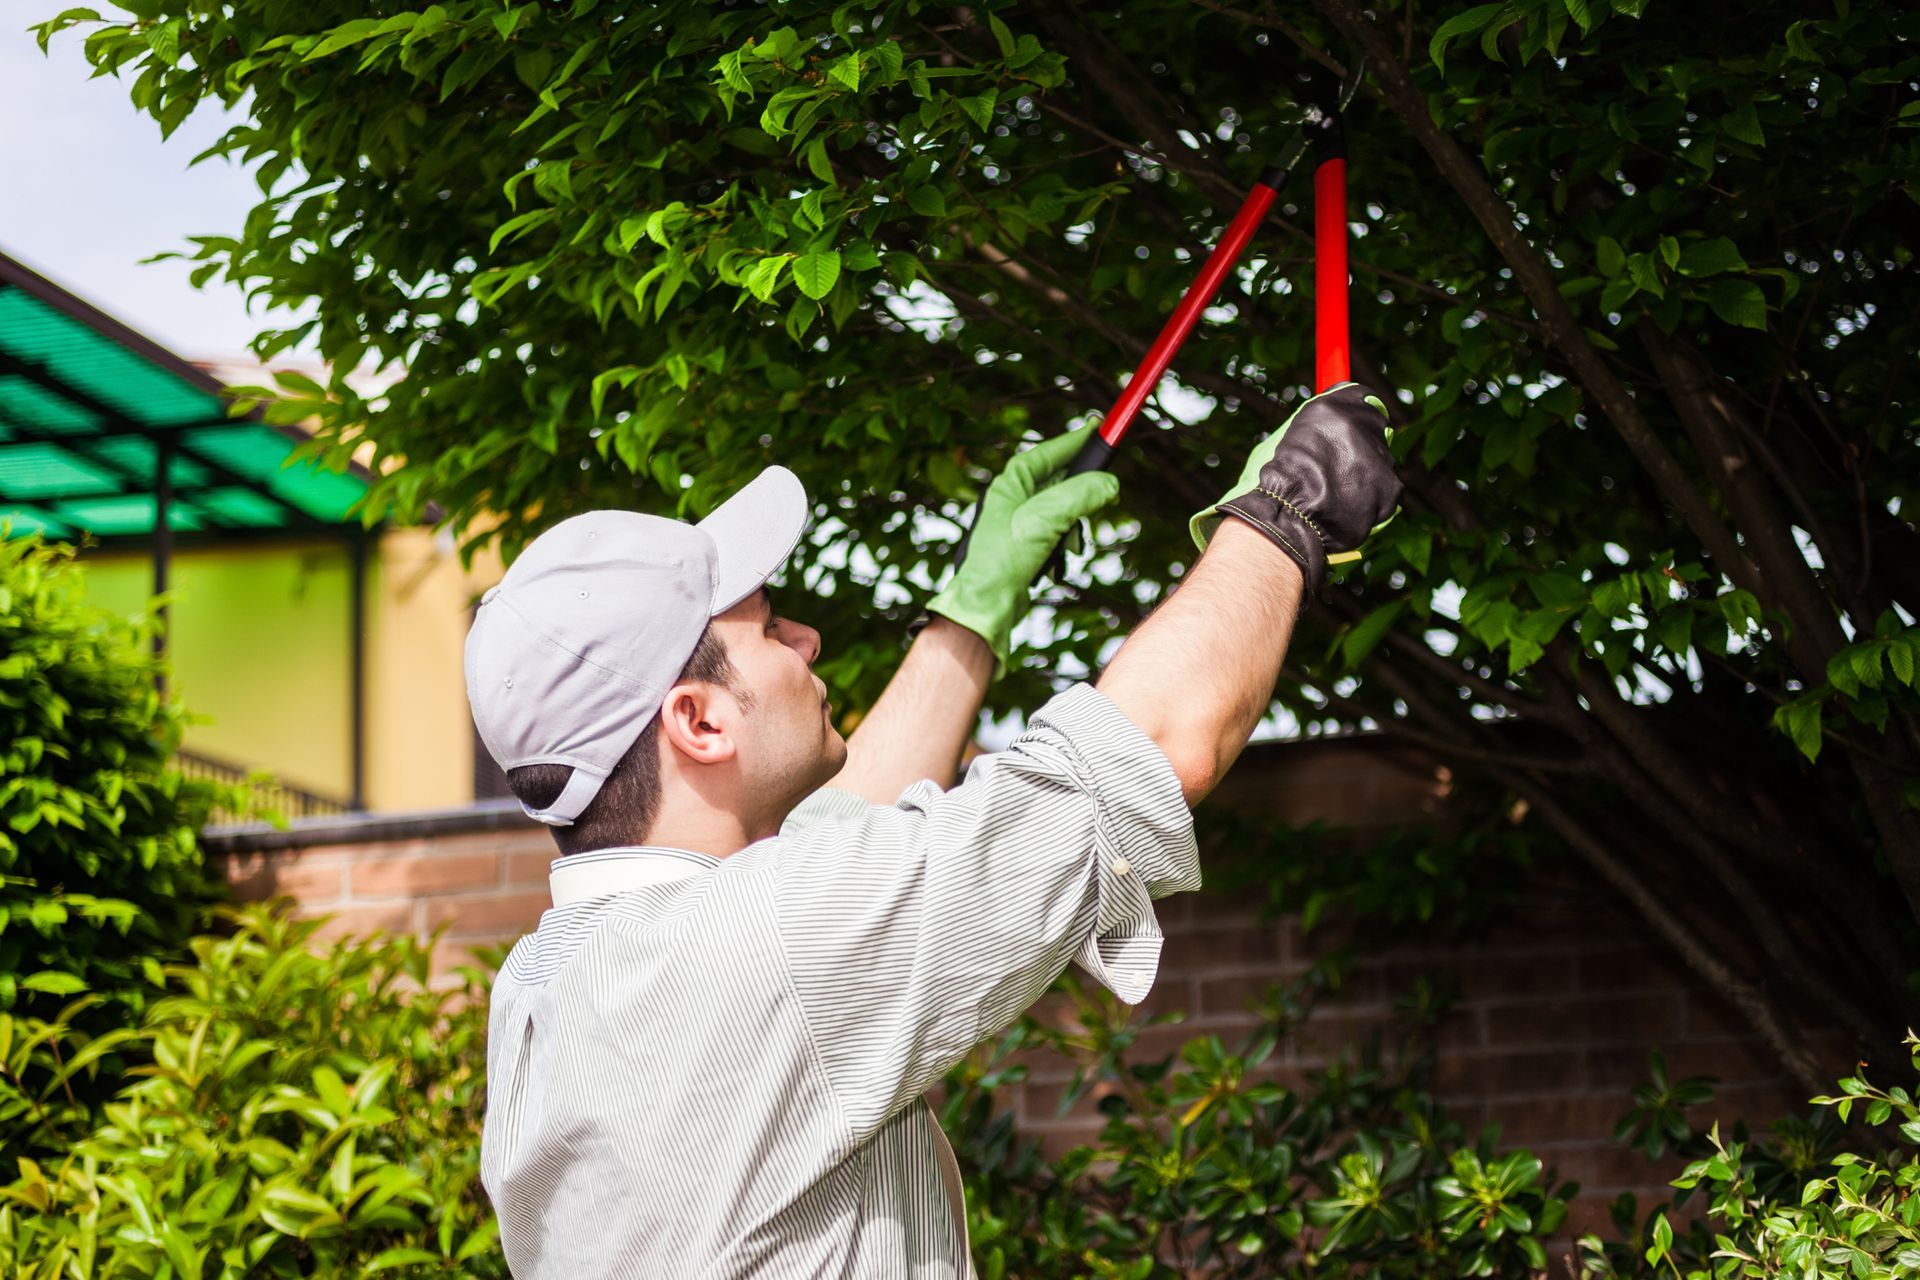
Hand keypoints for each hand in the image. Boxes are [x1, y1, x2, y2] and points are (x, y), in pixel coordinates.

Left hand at [926, 422, 1120, 673]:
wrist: (987, 604)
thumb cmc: (1003, 559)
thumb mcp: (1045, 520)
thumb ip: (1079, 496)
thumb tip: (1110, 484)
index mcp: (1011, 483)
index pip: (1048, 452)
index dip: (1075, 440)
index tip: (1099, 427)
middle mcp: (1014, 499)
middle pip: (1061, 482)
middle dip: (1082, 495)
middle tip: (1106, 496)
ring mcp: (1020, 523)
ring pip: (1064, 511)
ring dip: (1075, 527)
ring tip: (1071, 544)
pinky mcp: (1027, 546)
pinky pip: (1058, 535)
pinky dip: (1065, 546)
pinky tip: (1058, 561)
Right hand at [1188, 382, 1401, 602]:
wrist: (1290, 511)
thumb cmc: (1283, 476)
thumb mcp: (1296, 432)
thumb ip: (1324, 419)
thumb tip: (1345, 415)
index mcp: (1336, 406)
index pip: (1363, 398)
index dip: (1357, 415)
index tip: (1351, 427)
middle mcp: (1363, 424)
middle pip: (1375, 431)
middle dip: (1361, 447)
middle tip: (1338, 467)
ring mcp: (1381, 455)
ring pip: (1380, 462)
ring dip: (1365, 474)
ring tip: (1336, 491)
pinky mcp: (1391, 486)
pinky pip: (1386, 490)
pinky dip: (1372, 499)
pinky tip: (1348, 505)